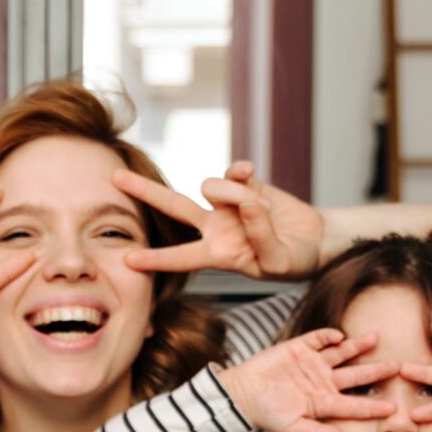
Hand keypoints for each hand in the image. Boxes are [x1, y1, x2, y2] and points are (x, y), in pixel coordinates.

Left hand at [114, 161, 327, 280]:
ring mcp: (227, 203)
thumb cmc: (295, 260)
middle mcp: (215, 227)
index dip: (156, 259)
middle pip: (173, 207)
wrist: (316, 240)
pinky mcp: (245, 183)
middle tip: (115, 177)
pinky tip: (249, 173)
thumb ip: (260, 236)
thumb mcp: (278, 260)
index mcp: (217, 254)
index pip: (181, 257)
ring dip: (233, 194)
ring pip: (211, 187)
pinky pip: (233, 171)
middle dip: (144, 192)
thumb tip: (245, 202)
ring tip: (263, 211)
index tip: (127, 261)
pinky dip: (239, 172)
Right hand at [217, 330, 399, 431]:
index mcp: (324, 403)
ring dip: (358, 347)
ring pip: (343, 354)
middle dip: (376, 372)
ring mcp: (313, 364)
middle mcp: (324, 382)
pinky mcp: (300, 348)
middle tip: (397, 367)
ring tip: (375, 339)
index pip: (354, 405)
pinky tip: (338, 336)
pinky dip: (329, 336)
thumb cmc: (266, 414)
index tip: (392, 407)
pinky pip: (319, 339)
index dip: (373, 406)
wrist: (242, 394)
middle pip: (356, 376)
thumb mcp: (291, 428)